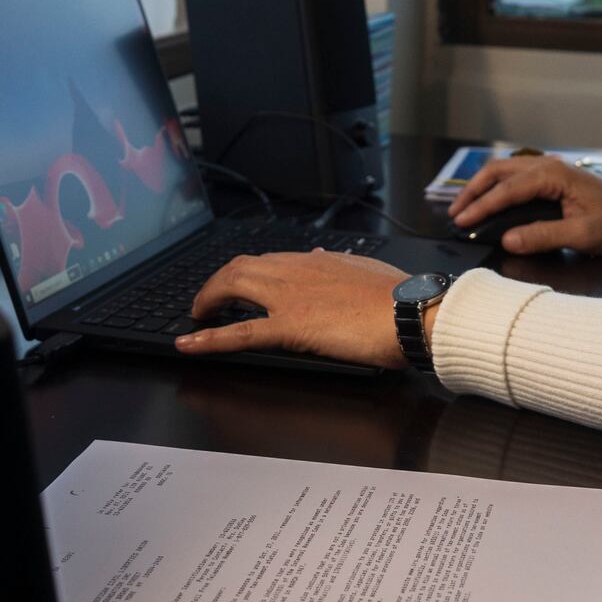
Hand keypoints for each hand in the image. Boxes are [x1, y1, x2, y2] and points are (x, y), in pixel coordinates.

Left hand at [182, 249, 410, 367]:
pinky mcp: (289, 327)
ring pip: (232, 288)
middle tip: (207, 302)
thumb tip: (318, 256)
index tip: (237, 283)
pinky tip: (187, 344)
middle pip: (239, 267)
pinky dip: (208, 338)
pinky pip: (239, 333)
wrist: (413, 311)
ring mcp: (288, 298)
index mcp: (315, 260)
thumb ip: (337, 265)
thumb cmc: (400, 296)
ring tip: (195, 317)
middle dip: (217, 283)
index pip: (267, 260)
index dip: (245, 271)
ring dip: (207, 301)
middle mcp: (295, 271)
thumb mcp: (365, 269)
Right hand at [447, 154, 601, 255]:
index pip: (506, 190)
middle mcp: (549, 165)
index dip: (480, 207)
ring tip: (466, 208)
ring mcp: (552, 169)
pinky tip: (492, 201)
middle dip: (473, 191)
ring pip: (506, 171)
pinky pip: (518, 177)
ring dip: (484, 187)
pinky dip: (498, 187)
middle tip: (455, 214)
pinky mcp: (556, 178)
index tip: (460, 222)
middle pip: (498, 171)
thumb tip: (507, 240)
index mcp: (553, 175)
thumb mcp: (582, 236)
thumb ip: (543, 236)